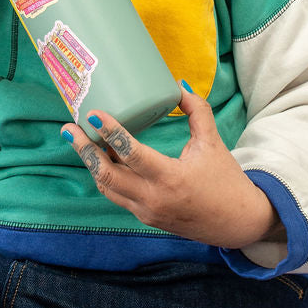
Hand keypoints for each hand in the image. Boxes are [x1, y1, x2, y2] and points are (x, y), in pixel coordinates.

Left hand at [62, 84, 285, 250]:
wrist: (237, 223)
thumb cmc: (226, 180)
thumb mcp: (213, 142)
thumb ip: (196, 111)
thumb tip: (178, 84)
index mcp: (171, 178)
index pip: (132, 155)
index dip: (110, 133)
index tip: (93, 114)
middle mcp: (153, 198)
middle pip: (107, 175)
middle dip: (85, 150)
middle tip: (69, 128)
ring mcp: (146, 211)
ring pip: (106, 187)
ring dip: (90, 162)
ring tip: (77, 139)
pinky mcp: (145, 217)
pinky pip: (116, 195)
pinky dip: (104, 175)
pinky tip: (98, 156)